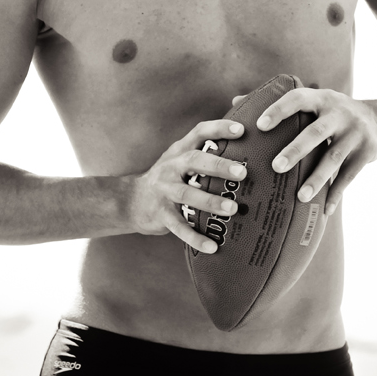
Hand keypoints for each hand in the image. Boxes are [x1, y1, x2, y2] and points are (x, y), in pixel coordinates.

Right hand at [127, 116, 248, 253]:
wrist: (130, 201)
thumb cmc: (168, 179)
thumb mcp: (179, 160)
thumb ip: (205, 155)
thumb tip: (247, 153)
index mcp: (179, 151)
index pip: (199, 133)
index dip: (218, 129)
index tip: (241, 129)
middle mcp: (170, 167)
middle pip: (193, 161)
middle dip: (218, 165)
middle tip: (243, 172)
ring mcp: (163, 190)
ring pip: (186, 194)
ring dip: (210, 201)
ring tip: (232, 209)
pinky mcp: (160, 214)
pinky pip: (178, 227)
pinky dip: (195, 237)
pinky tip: (213, 246)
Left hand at [232, 86, 376, 218]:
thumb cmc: (330, 113)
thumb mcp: (313, 102)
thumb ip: (277, 103)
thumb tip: (236, 101)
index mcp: (321, 99)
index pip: (298, 99)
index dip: (279, 110)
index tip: (260, 125)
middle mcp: (340, 113)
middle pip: (316, 132)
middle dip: (296, 150)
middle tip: (275, 166)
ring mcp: (356, 133)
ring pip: (334, 157)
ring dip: (318, 178)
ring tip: (301, 197)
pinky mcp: (368, 152)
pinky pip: (350, 176)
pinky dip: (337, 193)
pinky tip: (325, 210)